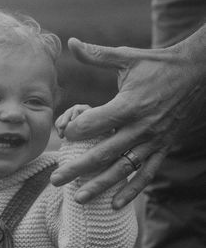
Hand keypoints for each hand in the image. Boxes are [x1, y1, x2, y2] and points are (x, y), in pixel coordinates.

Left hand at [51, 27, 205, 207]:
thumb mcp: (127, 57)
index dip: (76, 129)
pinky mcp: (163, 148)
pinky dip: (132, 190)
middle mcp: (142, 126)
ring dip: (100, 185)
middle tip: (55, 179)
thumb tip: (70, 42)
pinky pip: (146, 174)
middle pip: (104, 152)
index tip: (62, 133)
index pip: (96, 123)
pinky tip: (114, 205)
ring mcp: (153, 140)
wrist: (197, 74)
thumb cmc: (157, 64)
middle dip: (77, 167)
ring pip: (123, 169)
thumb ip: (96, 55)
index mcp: (130, 103)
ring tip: (78, 198)